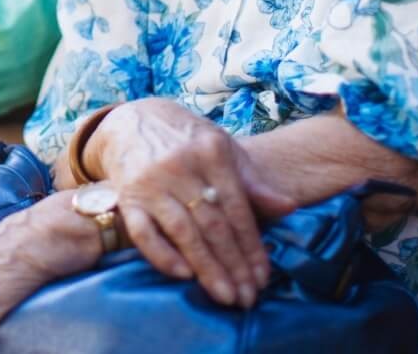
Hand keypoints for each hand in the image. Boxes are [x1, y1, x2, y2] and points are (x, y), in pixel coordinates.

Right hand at [89, 99, 294, 306]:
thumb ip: (253, 182)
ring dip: (206, 268)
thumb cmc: (186, 139)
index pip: (237, 209)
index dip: (252, 247)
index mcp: (211, 153)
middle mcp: (181, 167)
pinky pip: (143, 232)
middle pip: (212, 225)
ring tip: (225, 296)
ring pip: (183, 232)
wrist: (130, 120)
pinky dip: (162, 255)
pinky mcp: (128, 198)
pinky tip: (183, 275)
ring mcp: (151, 183)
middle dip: (233, 265)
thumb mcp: (223, 148)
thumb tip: (290, 207)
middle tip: (247, 298)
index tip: (263, 278)